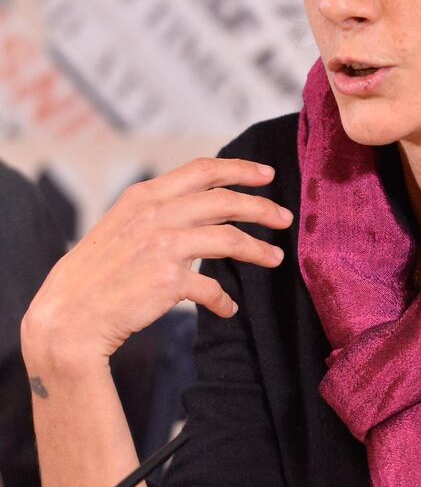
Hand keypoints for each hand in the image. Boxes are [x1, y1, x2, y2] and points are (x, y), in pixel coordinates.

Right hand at [22, 157, 290, 364]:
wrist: (68, 317)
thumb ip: (158, 210)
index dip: (239, 169)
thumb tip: (201, 204)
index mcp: (145, 195)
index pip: (202, 170)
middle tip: (285, 218)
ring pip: (228, 239)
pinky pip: (211, 288)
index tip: (266, 175)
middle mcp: (156, 213)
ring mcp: (162, 245)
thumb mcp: (122, 226)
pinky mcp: (168, 280)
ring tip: (275, 259)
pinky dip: (223, 300)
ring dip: (257, 250)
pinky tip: (227, 308)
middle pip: (225, 200)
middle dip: (262, 207)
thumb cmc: (97, 274)